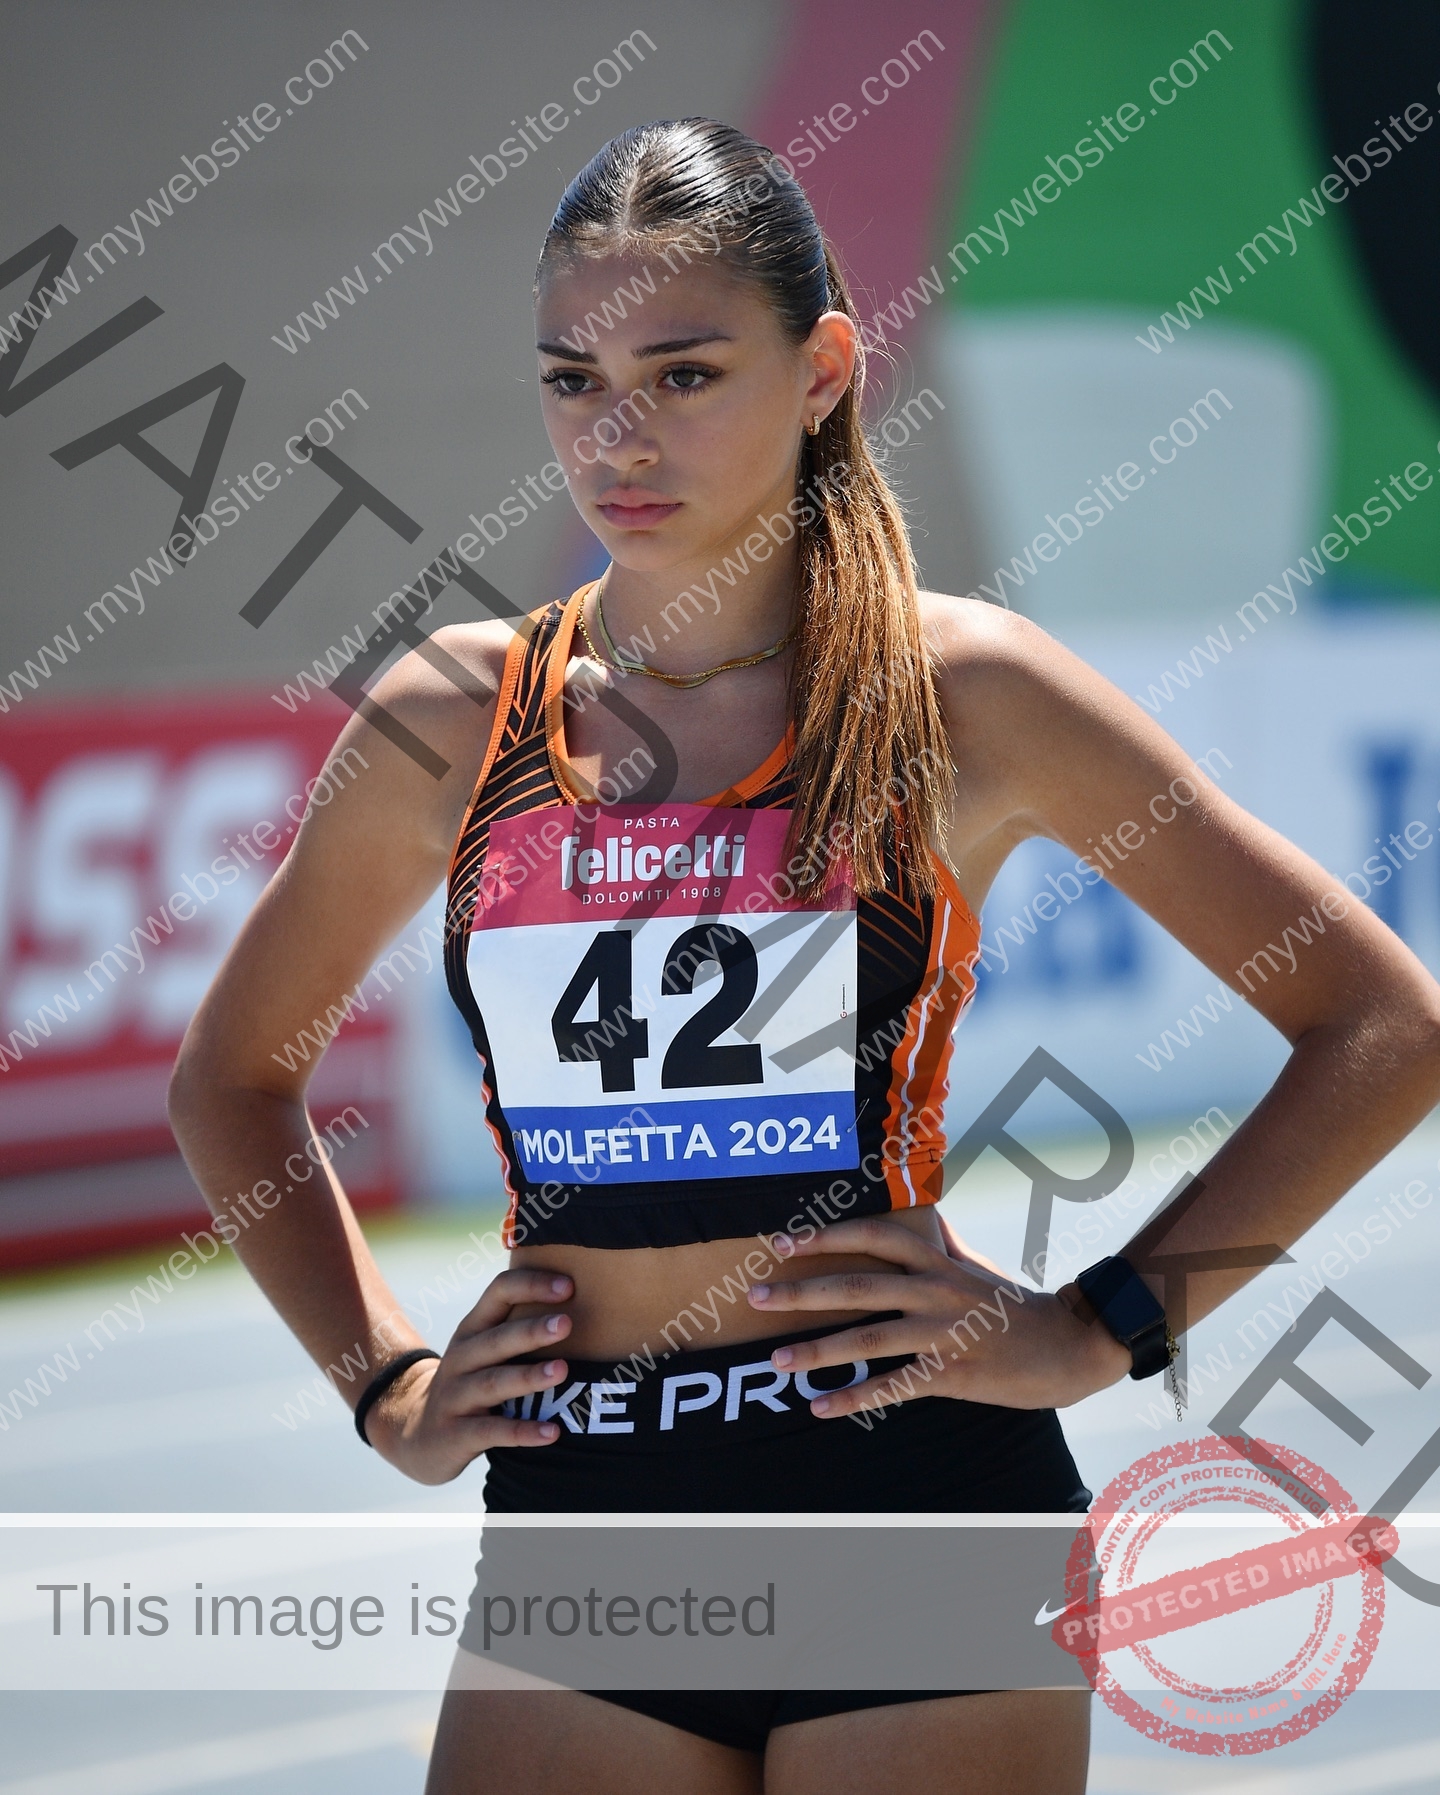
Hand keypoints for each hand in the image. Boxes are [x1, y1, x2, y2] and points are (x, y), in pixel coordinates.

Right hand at [366, 1268, 574, 1483]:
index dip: (531, 1285)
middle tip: (566, 1323)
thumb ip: (519, 1324)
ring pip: (493, 1383)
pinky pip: (492, 1432)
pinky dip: (522, 1432)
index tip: (569, 1287)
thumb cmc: (472, 1382)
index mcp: (473, 1329)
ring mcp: (455, 1396)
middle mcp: (461, 1357)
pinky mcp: (456, 1434)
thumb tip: (583, 1297)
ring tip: (562, 1371)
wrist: (419, 1434)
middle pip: (496, 1339)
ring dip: (528, 1377)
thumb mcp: (485, 1349)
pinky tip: (552, 1432)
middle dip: (531, 1331)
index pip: (498, 1293)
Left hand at [746, 1216, 1132, 1418]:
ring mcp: (944, 1332)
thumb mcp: (974, 1265)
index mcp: (937, 1261)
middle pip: (859, 1286)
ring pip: (870, 1339)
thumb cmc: (1014, 1305)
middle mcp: (936, 1290)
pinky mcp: (954, 1373)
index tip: (782, 1242)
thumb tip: (920, 1215)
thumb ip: (940, 1244)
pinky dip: (856, 1398)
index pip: (873, 1236)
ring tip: (776, 1360)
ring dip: (818, 1351)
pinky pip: (895, 1387)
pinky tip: (821, 1408)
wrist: (1071, 1342)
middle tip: (755, 1295)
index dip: (826, 1236)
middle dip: (802, 1291)